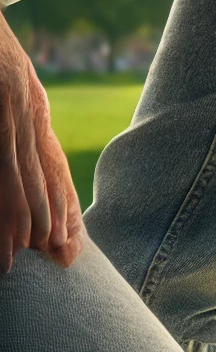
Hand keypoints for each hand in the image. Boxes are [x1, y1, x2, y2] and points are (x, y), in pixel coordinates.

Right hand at [0, 12, 81, 272]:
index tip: (72, 246)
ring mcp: (7, 101)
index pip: (54, 165)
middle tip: (58, 263)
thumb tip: (17, 161)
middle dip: (49, 223)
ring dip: (16, 216)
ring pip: (13, 170)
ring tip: (16, 256)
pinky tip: (4, 218)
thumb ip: (16, 125)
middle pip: (41, 174)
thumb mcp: (9, 88)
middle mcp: (26, 106)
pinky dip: (0, 187)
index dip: (65, 207)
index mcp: (31, 105)